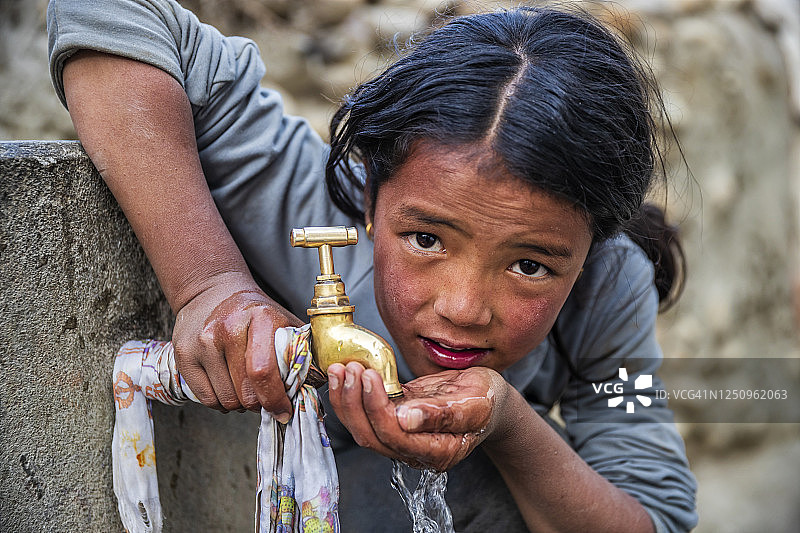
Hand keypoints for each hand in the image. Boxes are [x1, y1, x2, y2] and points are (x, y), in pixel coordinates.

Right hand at [172, 272, 302, 417]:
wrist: (213, 291)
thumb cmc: (255, 313)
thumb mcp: (284, 321)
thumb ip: (303, 351)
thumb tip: (324, 381)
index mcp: (260, 318)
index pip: (264, 372)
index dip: (276, 399)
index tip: (284, 411)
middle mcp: (227, 328)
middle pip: (245, 393)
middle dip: (261, 404)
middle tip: (266, 397)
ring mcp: (202, 342)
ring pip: (226, 400)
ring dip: (240, 405)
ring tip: (247, 388)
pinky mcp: (183, 354)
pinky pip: (206, 399)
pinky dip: (221, 403)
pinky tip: (229, 387)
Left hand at [327, 363, 510, 470]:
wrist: (489, 396)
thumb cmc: (487, 399)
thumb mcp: (475, 402)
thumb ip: (443, 414)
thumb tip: (406, 419)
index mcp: (437, 452)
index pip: (395, 437)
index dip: (377, 408)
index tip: (370, 376)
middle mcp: (414, 451)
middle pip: (371, 436)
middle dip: (354, 403)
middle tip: (348, 369)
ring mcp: (402, 437)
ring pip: (362, 428)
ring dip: (346, 401)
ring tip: (340, 369)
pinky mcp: (394, 419)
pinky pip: (365, 414)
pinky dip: (351, 396)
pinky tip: (344, 374)